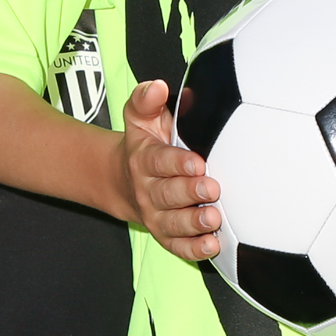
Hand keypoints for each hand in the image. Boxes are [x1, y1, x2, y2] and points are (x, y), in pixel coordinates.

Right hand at [122, 79, 220, 261]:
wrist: (123, 181)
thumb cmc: (146, 145)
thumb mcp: (140, 119)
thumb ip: (146, 101)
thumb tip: (156, 86)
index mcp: (145, 159)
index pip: (160, 161)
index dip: (178, 163)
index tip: (198, 162)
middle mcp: (148, 190)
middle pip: (168, 194)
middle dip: (189, 193)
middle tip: (212, 189)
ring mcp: (156, 215)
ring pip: (173, 223)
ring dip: (193, 223)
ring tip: (212, 220)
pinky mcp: (166, 235)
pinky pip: (177, 246)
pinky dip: (194, 249)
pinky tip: (212, 246)